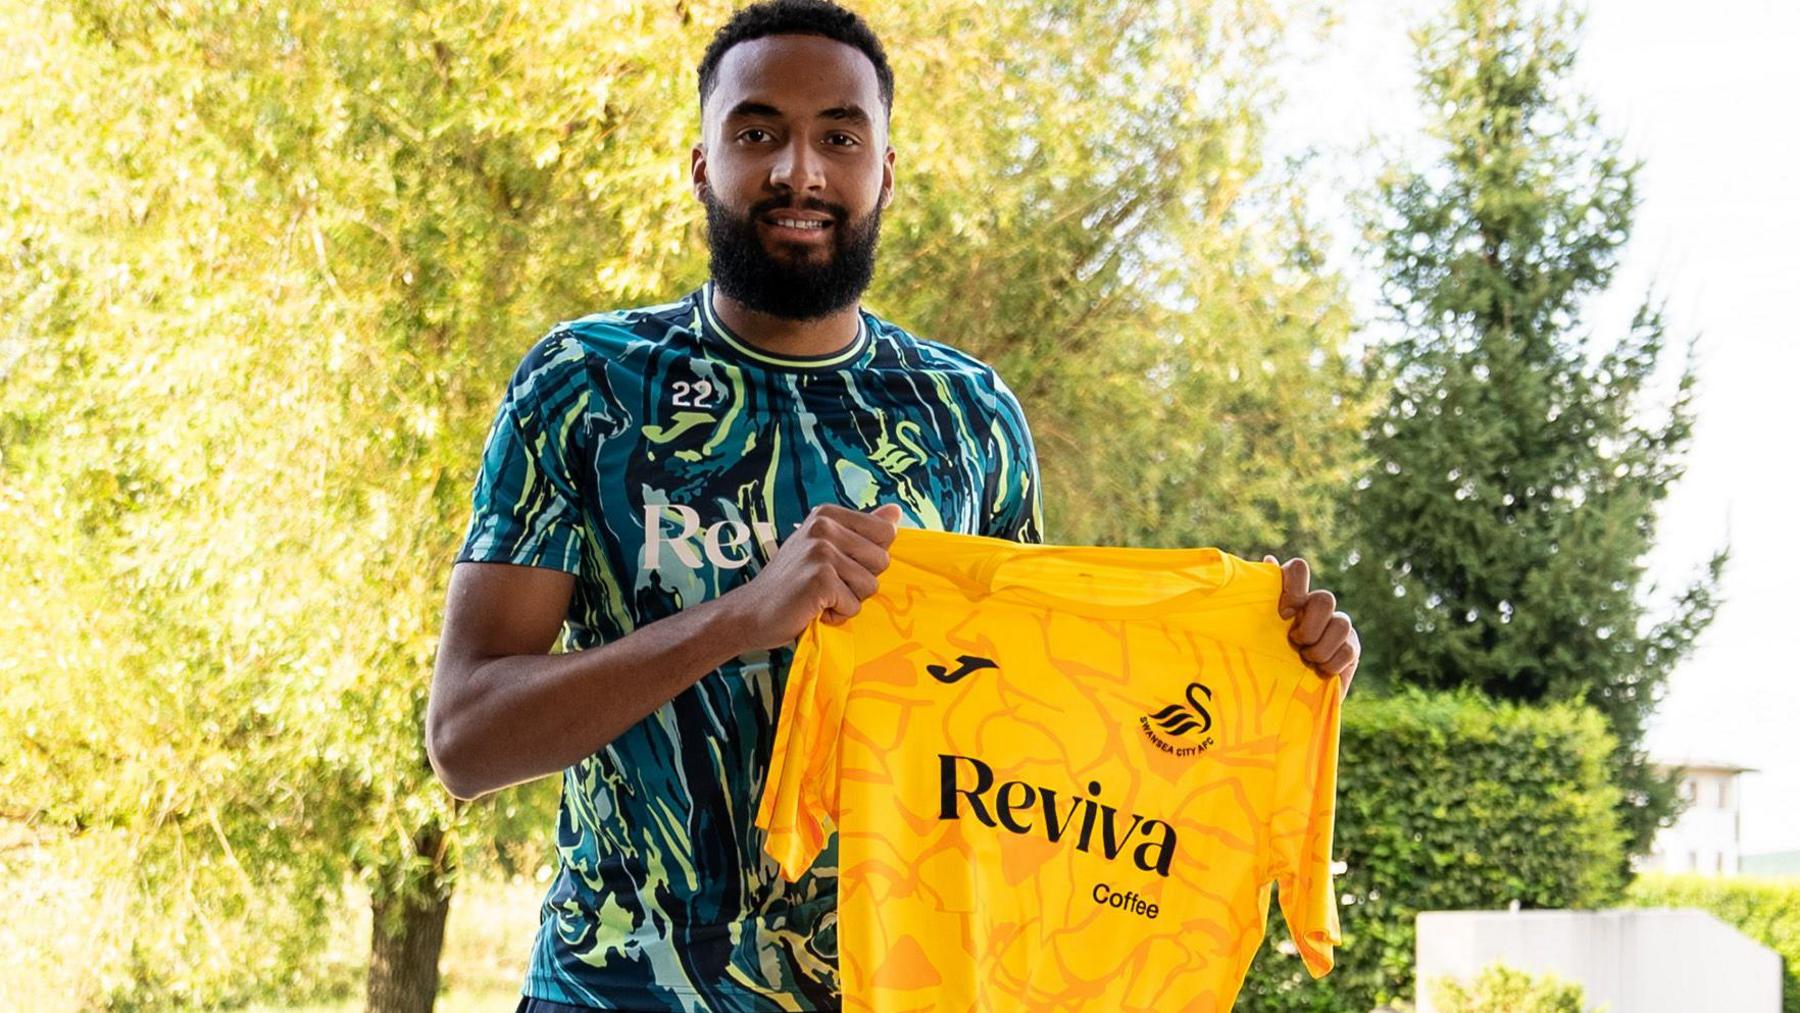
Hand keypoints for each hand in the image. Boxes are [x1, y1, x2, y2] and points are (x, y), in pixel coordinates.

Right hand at [717, 504, 900, 652]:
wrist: (752, 612)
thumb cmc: (793, 584)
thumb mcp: (826, 549)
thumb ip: (862, 530)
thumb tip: (897, 512)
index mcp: (827, 514)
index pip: (885, 532)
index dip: (869, 558)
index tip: (840, 565)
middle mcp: (824, 526)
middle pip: (882, 560)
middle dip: (861, 582)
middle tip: (828, 585)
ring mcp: (821, 551)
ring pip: (870, 585)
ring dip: (848, 601)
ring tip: (819, 597)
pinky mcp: (820, 578)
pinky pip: (853, 605)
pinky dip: (837, 615)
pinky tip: (813, 609)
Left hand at [1264, 555, 1356, 695]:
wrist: (1284, 696)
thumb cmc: (1264, 661)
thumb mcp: (1255, 631)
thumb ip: (1260, 598)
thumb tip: (1268, 558)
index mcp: (1291, 598)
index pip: (1298, 570)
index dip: (1295, 584)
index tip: (1283, 612)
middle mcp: (1315, 607)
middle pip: (1325, 598)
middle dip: (1310, 626)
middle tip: (1295, 643)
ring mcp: (1336, 626)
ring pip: (1341, 624)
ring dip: (1319, 648)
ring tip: (1306, 661)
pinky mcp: (1350, 648)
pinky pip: (1349, 649)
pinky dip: (1331, 664)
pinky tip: (1319, 672)